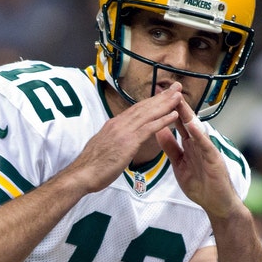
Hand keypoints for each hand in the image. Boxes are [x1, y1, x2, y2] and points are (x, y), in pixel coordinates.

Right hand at [64, 88, 181, 192]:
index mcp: (114, 124)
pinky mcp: (128, 141)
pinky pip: (149, 128)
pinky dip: (162, 120)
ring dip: (165, 104)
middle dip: (162, 97)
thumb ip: (113, 140)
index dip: (151, 101)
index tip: (163, 94)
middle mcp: (119, 123)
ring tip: (179, 96)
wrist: (82, 174)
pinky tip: (174, 115)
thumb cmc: (91, 166)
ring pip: (148, 114)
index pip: (136, 109)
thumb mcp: (103, 147)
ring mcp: (124, 131)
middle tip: (177, 87)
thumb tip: (118, 140)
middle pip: (144, 107)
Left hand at [156, 84, 241, 216]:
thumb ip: (171, 148)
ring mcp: (207, 149)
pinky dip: (198, 134)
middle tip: (167, 89)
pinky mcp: (214, 158)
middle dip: (176, 105)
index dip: (167, 110)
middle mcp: (199, 143)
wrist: (216, 203)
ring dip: (187, 114)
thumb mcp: (179, 164)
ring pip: (195, 128)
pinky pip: (205, 144)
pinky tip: (191, 124)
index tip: (156, 97)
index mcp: (190, 144)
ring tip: (178, 100)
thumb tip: (159, 132)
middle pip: (186, 120)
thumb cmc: (200, 184)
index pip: (177, 123)